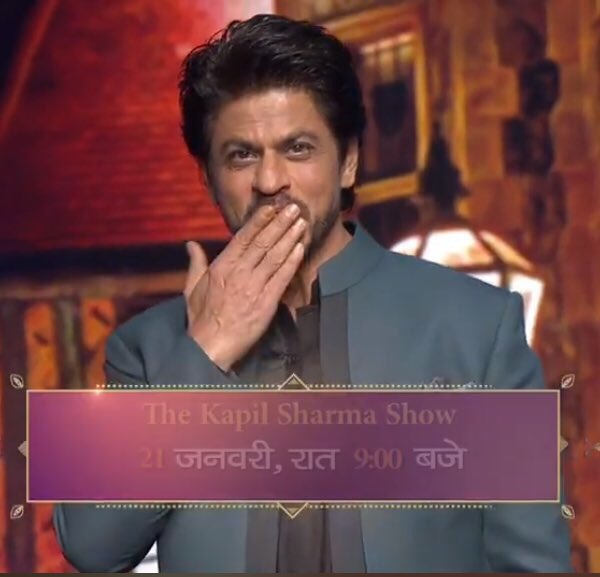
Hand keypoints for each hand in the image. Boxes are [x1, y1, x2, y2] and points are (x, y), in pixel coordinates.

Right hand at [183, 203, 305, 371]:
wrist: (210, 347)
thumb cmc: (201, 319)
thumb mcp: (192, 288)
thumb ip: (196, 264)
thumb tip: (191, 244)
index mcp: (221, 267)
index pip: (243, 237)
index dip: (259, 220)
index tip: (272, 207)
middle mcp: (238, 273)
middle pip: (263, 242)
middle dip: (280, 223)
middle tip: (294, 208)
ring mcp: (254, 287)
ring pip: (275, 256)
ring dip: (290, 237)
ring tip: (301, 222)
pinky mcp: (266, 302)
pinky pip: (282, 277)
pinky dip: (292, 261)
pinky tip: (301, 248)